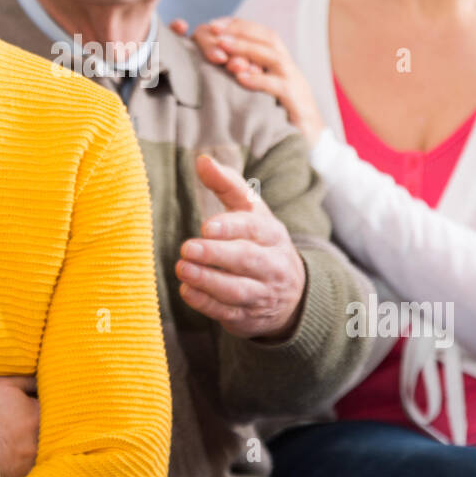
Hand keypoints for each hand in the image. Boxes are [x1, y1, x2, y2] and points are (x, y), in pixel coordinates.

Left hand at [169, 17, 324, 145]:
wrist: (312, 144)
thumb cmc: (280, 118)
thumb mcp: (263, 92)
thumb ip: (248, 75)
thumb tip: (218, 64)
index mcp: (280, 63)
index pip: (261, 34)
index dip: (238, 25)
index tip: (213, 24)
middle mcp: (289, 68)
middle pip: (268, 38)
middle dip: (240, 31)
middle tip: (214, 31)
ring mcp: (295, 83)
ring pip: (273, 57)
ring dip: (247, 49)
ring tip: (223, 46)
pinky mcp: (297, 102)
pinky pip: (278, 86)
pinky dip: (259, 80)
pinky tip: (240, 78)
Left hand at [175, 154, 306, 340]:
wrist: (292, 295)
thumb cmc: (261, 242)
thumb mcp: (252, 211)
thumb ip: (226, 184)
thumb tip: (201, 160)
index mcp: (272, 234)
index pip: (254, 228)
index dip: (231, 227)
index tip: (206, 226)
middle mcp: (272, 264)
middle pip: (247, 260)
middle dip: (216, 255)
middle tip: (187, 248)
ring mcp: (262, 293)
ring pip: (237, 289)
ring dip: (208, 281)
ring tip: (182, 269)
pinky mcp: (249, 317)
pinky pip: (228, 313)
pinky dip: (206, 303)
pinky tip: (187, 291)